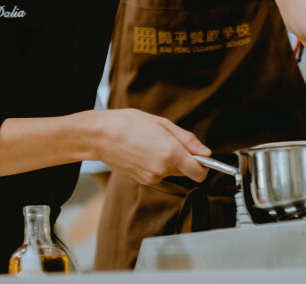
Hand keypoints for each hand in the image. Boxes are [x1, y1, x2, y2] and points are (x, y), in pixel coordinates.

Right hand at [92, 109, 210, 184]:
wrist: (99, 136)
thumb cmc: (129, 123)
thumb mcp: (162, 123)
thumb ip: (187, 140)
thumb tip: (206, 152)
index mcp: (171, 154)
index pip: (200, 172)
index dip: (204, 165)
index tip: (201, 156)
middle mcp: (162, 169)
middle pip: (187, 171)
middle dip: (184, 159)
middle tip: (168, 140)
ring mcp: (151, 177)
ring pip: (172, 172)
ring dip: (169, 161)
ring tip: (152, 143)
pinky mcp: (142, 180)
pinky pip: (159, 173)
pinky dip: (157, 164)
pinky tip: (144, 151)